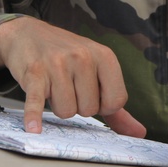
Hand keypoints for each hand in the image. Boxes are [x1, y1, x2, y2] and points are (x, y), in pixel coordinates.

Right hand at [0, 16, 145, 137]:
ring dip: (58, 106)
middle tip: (68, 87)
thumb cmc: (66, 56)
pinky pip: (37, 102)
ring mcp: (59, 64)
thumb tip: (139, 132)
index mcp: (104, 56)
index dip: (102, 105)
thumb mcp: (96, 70)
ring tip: (53, 86)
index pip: (116, 101)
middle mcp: (84, 57)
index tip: (91, 93)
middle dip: (77, 105)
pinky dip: (34, 116)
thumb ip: (116, 103)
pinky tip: (33, 127)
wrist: (29, 34)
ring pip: (66, 111)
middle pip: (89, 109)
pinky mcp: (35, 73)